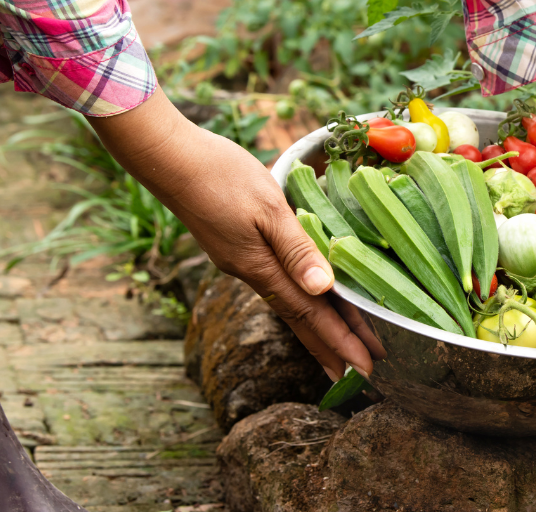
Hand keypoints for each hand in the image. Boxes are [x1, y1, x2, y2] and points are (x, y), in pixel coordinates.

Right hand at [87, 90, 382, 379]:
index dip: (340, 342)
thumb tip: (324, 289)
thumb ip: (296, 247)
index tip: (366, 369)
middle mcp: (253, 272)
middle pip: (301, 319)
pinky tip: (309, 300)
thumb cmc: (220, 175)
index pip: (310, 315)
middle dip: (332, 347)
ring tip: (342, 349)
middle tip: (363, 375)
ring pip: (291, 304)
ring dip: (318, 328)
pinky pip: (280, 284)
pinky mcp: (238, 247)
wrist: (169, 158)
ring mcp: (243, 261)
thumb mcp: (267, 207)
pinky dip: (302, 301)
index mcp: (262, 267)